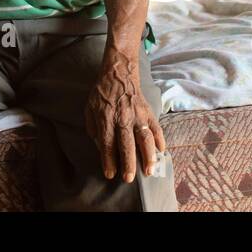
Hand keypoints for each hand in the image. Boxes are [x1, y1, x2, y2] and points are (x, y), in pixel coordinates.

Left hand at [85, 48, 165, 182]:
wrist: (119, 72)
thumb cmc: (102, 93)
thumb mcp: (89, 108)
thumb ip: (93, 128)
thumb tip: (99, 147)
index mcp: (106, 118)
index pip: (107, 143)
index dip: (108, 160)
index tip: (110, 174)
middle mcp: (123, 118)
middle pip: (127, 144)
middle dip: (128, 163)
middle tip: (129, 179)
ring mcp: (138, 115)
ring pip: (145, 138)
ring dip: (148, 156)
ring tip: (149, 170)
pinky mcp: (149, 112)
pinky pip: (156, 127)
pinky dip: (160, 140)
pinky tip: (161, 151)